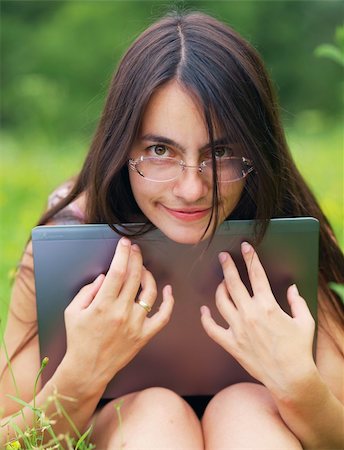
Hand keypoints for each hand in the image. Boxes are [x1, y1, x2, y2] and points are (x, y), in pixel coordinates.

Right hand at [61, 237, 173, 391]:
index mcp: (102, 306)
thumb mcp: (73, 311)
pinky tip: (167, 290)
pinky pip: (163, 316)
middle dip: (135, 258)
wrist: (88, 369)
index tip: (124, 244)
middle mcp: (122, 313)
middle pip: (134, 277)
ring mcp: (136, 324)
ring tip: (142, 268)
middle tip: (134, 249)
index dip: (122, 254)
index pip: (117, 272)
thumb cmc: (79, 339)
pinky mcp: (145, 335)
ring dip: (148, 275)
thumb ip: (88, 290)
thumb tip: (105, 276)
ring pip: (150, 292)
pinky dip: (169, 302)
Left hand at [200, 242, 315, 393]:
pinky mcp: (231, 344)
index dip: (250, 258)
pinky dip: (206, 319)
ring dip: (219, 289)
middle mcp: (250, 314)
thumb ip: (297, 302)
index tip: (245, 247)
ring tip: (221, 283)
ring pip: (221, 302)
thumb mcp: (304, 322)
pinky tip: (204, 311)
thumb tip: (291, 288)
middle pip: (233, 283)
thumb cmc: (299, 349)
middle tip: (223, 257)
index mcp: (268, 306)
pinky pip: (212, 329)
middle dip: (227, 266)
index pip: (257, 275)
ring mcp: (238, 329)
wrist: (290, 378)